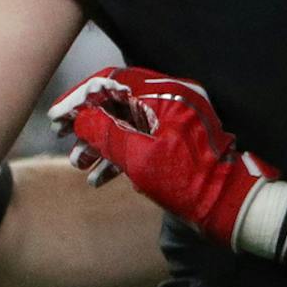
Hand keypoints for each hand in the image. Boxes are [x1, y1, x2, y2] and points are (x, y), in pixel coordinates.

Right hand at [49, 66, 285, 251]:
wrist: (229, 206)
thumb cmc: (189, 181)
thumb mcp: (139, 157)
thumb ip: (106, 133)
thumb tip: (79, 118)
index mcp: (168, 94)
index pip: (114, 80)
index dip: (81, 96)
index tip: (57, 116)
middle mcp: (172, 100)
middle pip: (118, 101)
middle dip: (87, 122)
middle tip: (61, 136)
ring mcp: (174, 121)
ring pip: (126, 123)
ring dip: (99, 142)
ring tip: (78, 164)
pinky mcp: (174, 142)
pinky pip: (139, 140)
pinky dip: (118, 156)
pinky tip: (98, 179)